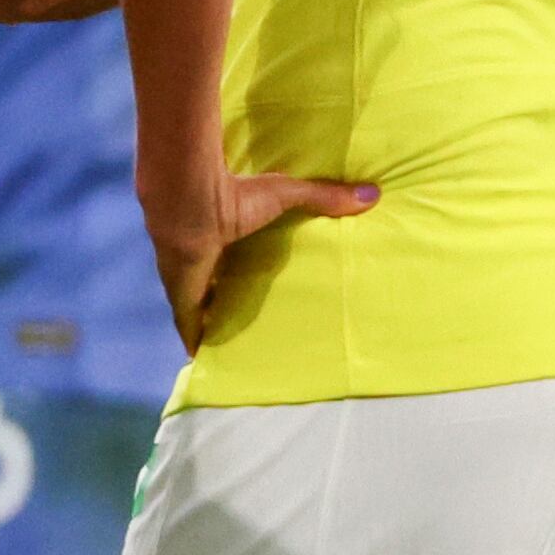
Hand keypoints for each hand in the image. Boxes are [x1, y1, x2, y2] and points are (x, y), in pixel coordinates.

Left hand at [149, 167, 375, 349]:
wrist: (192, 207)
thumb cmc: (235, 197)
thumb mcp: (285, 194)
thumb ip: (322, 196)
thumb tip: (371, 195)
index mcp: (221, 236)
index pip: (231, 257)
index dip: (240, 269)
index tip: (257, 283)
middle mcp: (200, 260)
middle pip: (215, 287)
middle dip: (228, 300)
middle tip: (251, 318)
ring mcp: (187, 283)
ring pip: (201, 310)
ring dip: (213, 322)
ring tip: (234, 342)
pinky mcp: (183, 303)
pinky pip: (190, 330)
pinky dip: (198, 343)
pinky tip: (205, 360)